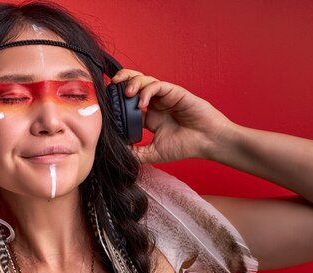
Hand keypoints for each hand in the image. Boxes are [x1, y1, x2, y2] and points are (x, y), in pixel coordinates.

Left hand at [111, 69, 234, 163]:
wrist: (208, 142)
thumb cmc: (185, 146)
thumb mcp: (153, 153)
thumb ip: (136, 153)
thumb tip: (116, 154)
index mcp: (149, 116)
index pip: (128, 102)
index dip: (116, 100)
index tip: (105, 103)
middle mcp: (155, 104)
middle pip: (134, 84)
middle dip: (121, 80)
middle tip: (111, 85)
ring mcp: (164, 97)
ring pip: (144, 80)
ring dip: (133, 83)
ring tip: (126, 94)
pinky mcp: (175, 92)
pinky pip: (157, 85)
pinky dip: (147, 91)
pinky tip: (143, 104)